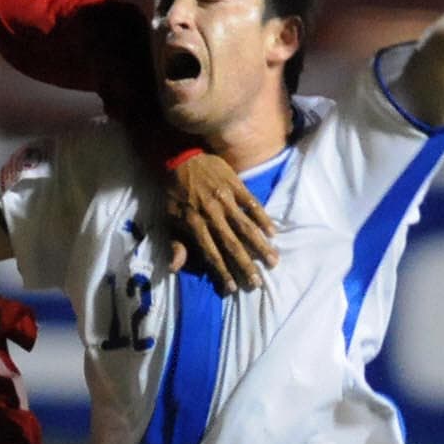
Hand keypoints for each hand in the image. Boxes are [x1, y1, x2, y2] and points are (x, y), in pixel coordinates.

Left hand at [164, 153, 277, 292]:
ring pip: (245, 226)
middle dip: (244, 265)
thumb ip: (176, 243)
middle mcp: (212, 214)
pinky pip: (252, 204)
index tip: (232, 287)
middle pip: (231, 244)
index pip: (210, 253)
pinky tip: (272, 232)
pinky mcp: (236, 185)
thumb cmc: (175, 191)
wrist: (182, 156)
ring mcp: (226, 199)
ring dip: (260, 245)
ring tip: (273, 261)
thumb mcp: (170, 217)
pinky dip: (263, 218)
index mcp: (195, 224)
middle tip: (257, 282)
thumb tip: (175, 267)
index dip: (221, 271)